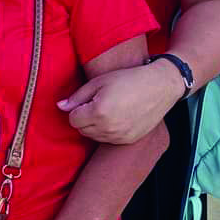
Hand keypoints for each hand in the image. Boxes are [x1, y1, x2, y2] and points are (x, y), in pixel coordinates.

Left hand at [58, 61, 179, 143]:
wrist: (160, 86)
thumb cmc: (129, 79)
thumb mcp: (99, 82)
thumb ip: (77, 96)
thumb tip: (60, 106)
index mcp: (98, 112)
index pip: (73, 119)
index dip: (77, 109)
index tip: (88, 100)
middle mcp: (108, 128)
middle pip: (82, 130)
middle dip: (84, 118)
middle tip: (98, 102)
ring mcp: (119, 136)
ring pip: (94, 137)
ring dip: (95, 125)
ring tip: (109, 109)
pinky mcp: (129, 140)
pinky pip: (108, 140)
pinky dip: (108, 131)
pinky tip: (118, 117)